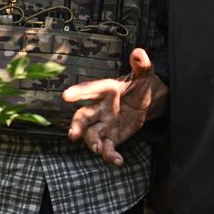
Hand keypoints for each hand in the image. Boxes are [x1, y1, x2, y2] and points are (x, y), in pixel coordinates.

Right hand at [63, 47, 166, 166]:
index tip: (66, 96)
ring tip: (99, 150)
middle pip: (83, 116)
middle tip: (73, 134)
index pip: (90, 89)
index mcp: (106, 89)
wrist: (147, 101)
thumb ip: (141, 65)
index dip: (79, 92)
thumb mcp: (144, 74)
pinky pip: (108, 147)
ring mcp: (104, 123)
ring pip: (92, 134)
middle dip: (77, 125)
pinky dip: (110, 155)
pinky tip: (118, 161)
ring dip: (93, 142)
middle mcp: (100, 107)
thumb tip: (139, 52)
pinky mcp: (112, 137)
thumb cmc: (140, 84)